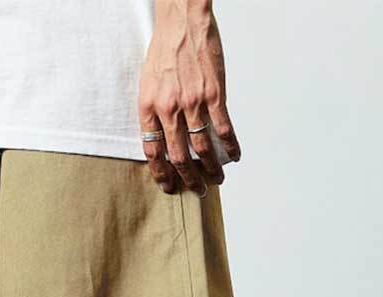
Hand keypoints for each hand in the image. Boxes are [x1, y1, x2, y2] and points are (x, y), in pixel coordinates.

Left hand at [139, 0, 240, 195]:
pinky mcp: (214, 94)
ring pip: (202, 148)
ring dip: (212, 169)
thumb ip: (154, 112)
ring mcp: (193, 102)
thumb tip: (161, 137)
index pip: (152, 152)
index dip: (161, 174)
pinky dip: (231, 145)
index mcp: (148, 107)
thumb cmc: (164, 49)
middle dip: (189, 179)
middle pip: (178, 157)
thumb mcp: (147, 83)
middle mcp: (169, 109)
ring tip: (217, 179)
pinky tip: (235, 155)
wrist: (182, 20)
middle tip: (197, 189)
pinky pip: (224, 128)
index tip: (169, 187)